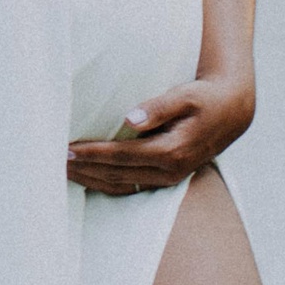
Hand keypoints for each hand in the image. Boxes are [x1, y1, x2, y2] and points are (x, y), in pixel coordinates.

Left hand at [67, 70, 254, 195]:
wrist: (232, 112)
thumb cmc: (205, 98)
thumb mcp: (186, 96)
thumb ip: (158, 107)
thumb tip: (129, 118)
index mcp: (172, 151)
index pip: (122, 156)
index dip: (93, 154)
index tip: (67, 148)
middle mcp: (169, 172)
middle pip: (117, 175)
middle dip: (84, 168)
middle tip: (53, 160)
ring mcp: (168, 180)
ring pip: (121, 186)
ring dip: (91, 179)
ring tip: (63, 170)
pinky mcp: (166, 180)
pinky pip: (129, 188)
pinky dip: (105, 184)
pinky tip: (86, 177)